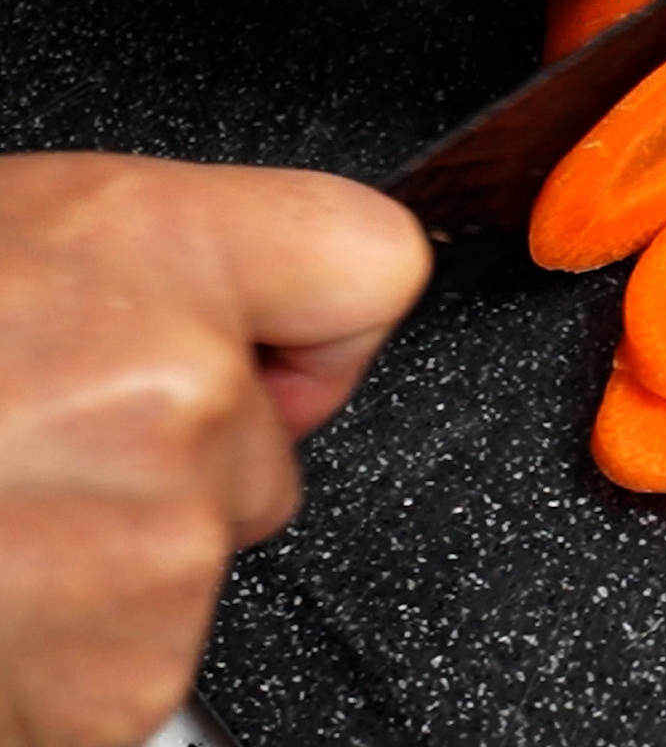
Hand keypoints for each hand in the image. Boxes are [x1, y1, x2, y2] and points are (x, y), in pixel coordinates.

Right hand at [0, 155, 428, 746]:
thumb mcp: (5, 236)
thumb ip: (146, 269)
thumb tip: (245, 319)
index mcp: (151, 254)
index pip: (372, 263)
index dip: (316, 313)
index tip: (272, 338)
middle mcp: (174, 396)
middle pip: (269, 436)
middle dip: (174, 447)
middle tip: (18, 438)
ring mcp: (153, 551)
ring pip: (203, 544)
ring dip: (115, 543)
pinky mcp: (119, 684)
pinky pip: (147, 647)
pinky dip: (74, 641)